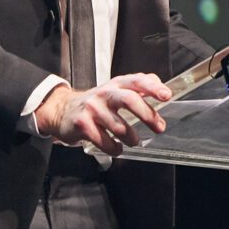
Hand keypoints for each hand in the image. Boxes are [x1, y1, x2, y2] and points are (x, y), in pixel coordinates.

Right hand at [37, 73, 172, 156]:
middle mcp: (104, 93)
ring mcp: (92, 108)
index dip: (153, 87)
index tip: (166, 96)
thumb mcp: (115, 90)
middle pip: (129, 100)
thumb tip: (162, 86)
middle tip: (159, 127)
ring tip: (133, 141)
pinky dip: (114, 148)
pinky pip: (105, 141)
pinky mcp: (83, 124)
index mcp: (116, 84)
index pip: (136, 80)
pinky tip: (116, 148)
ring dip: (131, 138)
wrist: (62, 110)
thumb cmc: (96, 103)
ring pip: (119, 127)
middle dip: (147, 115)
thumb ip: (138, 87)